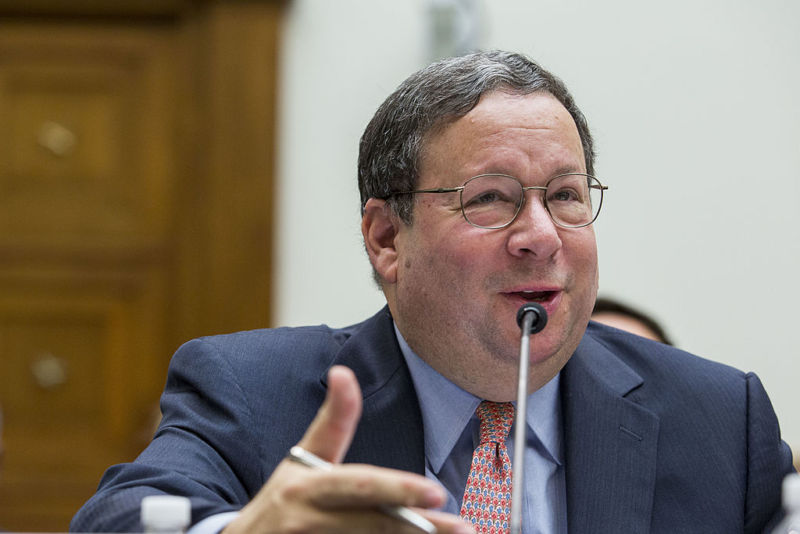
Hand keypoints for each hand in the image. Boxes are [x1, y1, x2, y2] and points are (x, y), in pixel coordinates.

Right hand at [223, 365, 473, 533]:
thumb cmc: (283, 500)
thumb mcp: (302, 458)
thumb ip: (332, 421)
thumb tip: (343, 371)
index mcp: (307, 488)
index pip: (359, 485)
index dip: (397, 490)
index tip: (435, 492)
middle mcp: (309, 521)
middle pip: (372, 525)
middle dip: (417, 526)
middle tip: (461, 527)